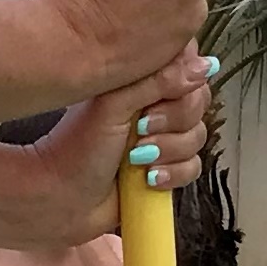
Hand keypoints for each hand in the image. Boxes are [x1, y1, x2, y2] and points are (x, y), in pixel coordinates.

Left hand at [0, 52, 214, 252]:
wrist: (61, 200)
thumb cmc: (76, 150)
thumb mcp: (114, 105)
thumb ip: (157, 80)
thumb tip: (204, 65)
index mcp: (140, 80)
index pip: (186, 68)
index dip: (181, 86)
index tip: (157, 100)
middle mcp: (154, 104)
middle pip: (198, 103)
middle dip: (172, 123)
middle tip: (140, 131)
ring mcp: (161, 136)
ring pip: (197, 137)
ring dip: (170, 152)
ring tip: (138, 160)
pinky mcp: (166, 166)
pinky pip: (193, 166)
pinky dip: (173, 174)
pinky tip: (148, 180)